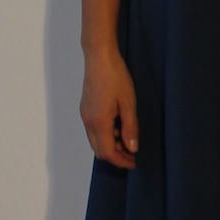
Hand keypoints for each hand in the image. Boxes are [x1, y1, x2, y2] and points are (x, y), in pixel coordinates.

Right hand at [80, 50, 138, 168]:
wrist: (99, 57)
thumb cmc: (116, 76)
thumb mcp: (128, 103)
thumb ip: (130, 127)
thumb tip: (133, 148)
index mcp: (99, 122)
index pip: (108, 153)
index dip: (121, 161)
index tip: (134, 162)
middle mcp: (88, 121)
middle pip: (99, 150)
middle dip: (116, 156)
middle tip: (133, 155)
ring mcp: (85, 115)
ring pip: (96, 141)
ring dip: (111, 145)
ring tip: (129, 140)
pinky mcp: (85, 109)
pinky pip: (94, 130)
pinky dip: (106, 135)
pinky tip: (119, 127)